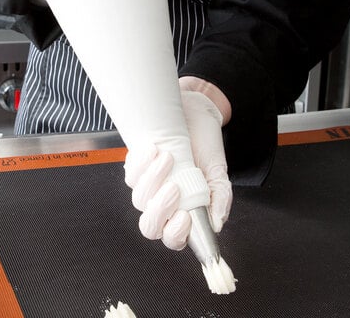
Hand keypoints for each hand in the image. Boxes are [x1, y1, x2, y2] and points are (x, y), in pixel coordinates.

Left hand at [123, 88, 232, 249]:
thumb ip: (219, 196)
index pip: (173, 237)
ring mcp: (148, 185)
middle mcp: (163, 202)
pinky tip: (154, 149)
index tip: (184, 217)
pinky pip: (130, 174)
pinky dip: (141, 164)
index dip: (175, 235)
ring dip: (152, 180)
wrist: (195, 112)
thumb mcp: (217, 171)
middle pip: (150, 226)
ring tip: (168, 157)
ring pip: (139, 199)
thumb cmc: (205, 143)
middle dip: (159, 210)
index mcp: (185, 210)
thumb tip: (216, 223)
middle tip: (173, 188)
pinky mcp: (137, 166)